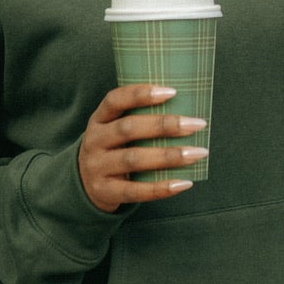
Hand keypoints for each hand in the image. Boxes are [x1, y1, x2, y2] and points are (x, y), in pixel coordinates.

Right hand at [77, 83, 208, 212]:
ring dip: (169, 155)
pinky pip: (135, 190)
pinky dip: (161, 187)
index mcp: (98, 120)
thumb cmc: (114, 150)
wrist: (85, 186)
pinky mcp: (105, 192)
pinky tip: (185, 182)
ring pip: (134, 159)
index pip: (114, 100)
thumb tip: (188, 111)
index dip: (141, 94)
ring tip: (198, 152)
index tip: (173, 91)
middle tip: (197, 124)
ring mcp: (97, 168)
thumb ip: (140, 119)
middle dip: (164, 125)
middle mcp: (94, 141)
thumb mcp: (116, 130)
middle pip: (128, 129)